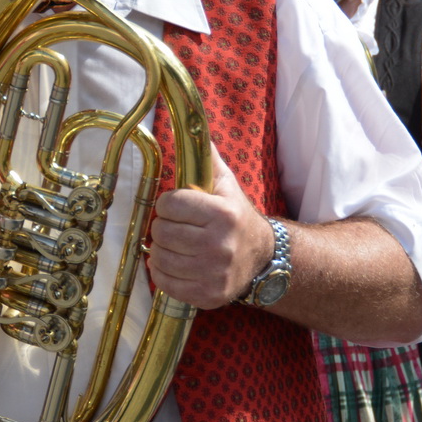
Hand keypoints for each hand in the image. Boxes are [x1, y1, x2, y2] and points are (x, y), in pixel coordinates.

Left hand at [147, 152, 274, 308]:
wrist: (262, 257)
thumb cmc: (236, 216)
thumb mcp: (226, 184)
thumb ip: (206, 158)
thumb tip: (193, 126)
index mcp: (223, 214)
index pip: (169, 204)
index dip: (168, 203)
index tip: (177, 206)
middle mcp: (219, 245)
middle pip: (161, 232)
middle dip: (163, 226)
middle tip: (176, 226)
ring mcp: (213, 273)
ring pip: (159, 258)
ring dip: (161, 250)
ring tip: (176, 244)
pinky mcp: (207, 295)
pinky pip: (165, 283)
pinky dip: (163, 272)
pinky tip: (177, 263)